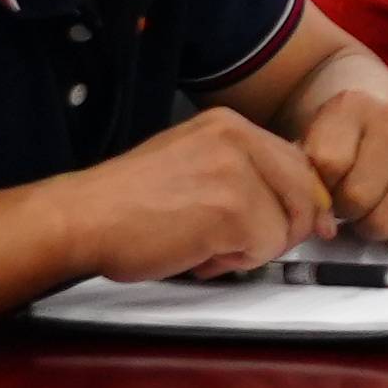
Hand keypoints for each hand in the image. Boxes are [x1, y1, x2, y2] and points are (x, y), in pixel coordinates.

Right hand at [81, 104, 337, 280]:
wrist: (83, 217)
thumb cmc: (128, 203)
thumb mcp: (194, 165)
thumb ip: (243, 174)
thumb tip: (297, 206)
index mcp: (229, 124)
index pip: (297, 164)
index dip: (304, 202)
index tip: (304, 226)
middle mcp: (238, 138)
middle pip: (303, 193)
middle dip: (284, 229)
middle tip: (243, 246)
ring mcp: (238, 172)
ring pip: (285, 225)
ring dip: (252, 249)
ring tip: (207, 246)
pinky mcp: (234, 210)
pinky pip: (264, 248)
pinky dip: (236, 262)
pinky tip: (199, 254)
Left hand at [289, 69, 387, 241]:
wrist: (385, 105)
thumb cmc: (343, 132)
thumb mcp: (313, 137)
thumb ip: (308, 176)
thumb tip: (325, 227)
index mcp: (356, 103)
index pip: (328, 164)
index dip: (320, 184)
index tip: (327, 180)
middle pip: (358, 197)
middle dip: (346, 209)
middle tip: (350, 199)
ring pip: (387, 222)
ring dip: (373, 224)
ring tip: (373, 204)